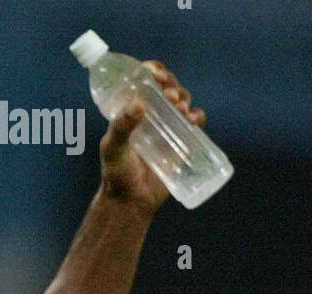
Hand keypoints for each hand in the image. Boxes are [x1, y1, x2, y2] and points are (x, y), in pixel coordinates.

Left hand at [99, 61, 205, 212]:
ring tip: (180, 108)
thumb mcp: (113, 149)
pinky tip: (193, 120)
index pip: (144, 83)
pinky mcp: (181, 142)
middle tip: (170, 95)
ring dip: (185, 99)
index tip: (156, 75)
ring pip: (182, 103)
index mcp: (131, 112)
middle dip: (172, 86)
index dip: (152, 73)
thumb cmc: (117, 175)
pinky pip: (195, 123)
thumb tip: (139, 104)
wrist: (131, 203)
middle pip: (167, 88)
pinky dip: (198, 117)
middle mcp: (151, 116)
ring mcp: (167, 128)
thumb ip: (120, 128)